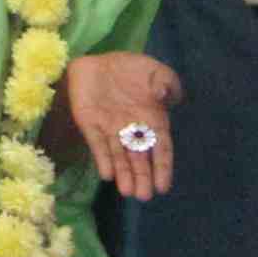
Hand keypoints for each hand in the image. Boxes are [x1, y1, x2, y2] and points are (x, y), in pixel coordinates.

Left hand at [63, 47, 181, 201]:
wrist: (98, 61)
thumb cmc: (131, 69)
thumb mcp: (155, 70)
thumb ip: (166, 82)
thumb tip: (165, 96)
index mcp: (152, 121)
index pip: (160, 149)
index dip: (162, 168)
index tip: (163, 187)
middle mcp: (132, 131)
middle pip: (139, 160)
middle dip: (141, 178)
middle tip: (143, 196)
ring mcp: (111, 130)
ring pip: (119, 157)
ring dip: (123, 174)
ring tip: (127, 192)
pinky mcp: (90, 125)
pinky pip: (97, 144)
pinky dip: (102, 158)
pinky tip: (107, 174)